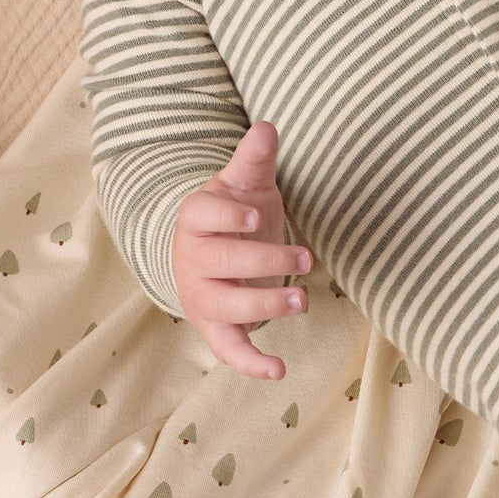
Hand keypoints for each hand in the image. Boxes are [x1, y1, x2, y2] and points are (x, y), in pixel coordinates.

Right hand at [172, 120, 310, 378]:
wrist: (211, 254)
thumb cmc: (233, 216)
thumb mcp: (244, 185)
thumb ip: (254, 160)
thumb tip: (267, 127)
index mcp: (196, 218)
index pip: (202, 217)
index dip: (227, 219)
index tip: (256, 217)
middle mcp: (192, 259)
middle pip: (221, 263)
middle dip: (265, 263)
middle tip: (306, 259)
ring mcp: (202, 295)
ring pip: (226, 305)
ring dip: (263, 307)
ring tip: (302, 302)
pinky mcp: (215, 326)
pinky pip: (228, 348)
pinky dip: (251, 363)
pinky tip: (279, 370)